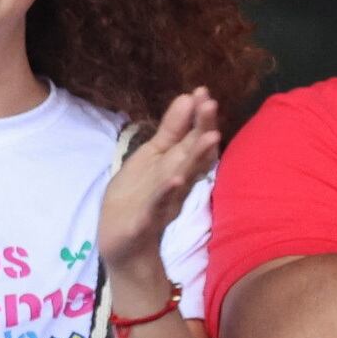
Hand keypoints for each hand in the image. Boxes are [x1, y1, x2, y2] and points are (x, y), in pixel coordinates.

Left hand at [97, 88, 220, 276]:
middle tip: (211, 105)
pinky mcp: (146, 220)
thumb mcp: (150, 158)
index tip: (203, 91)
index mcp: (174, 166)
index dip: (197, 117)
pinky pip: (158, 205)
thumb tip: (187, 98)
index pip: (190, 138)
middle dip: (202, 130)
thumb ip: (169, 131)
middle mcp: (175, 183)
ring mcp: (163, 202)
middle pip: (192, 155)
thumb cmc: (138, 198)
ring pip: (182, 177)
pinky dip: (166, 193)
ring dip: (195, 158)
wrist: (125, 245)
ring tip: (209, 137)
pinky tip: (174, 179)